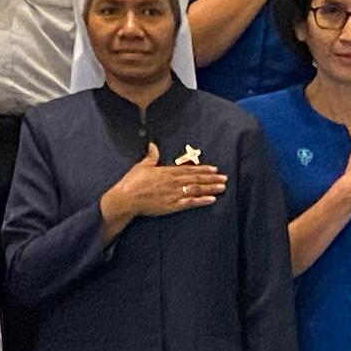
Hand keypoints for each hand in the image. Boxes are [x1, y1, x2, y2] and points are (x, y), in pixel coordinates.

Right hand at [96, 143, 228, 227]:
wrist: (126, 199)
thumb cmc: (132, 182)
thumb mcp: (141, 166)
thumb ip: (151, 156)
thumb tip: (153, 145)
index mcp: (167, 172)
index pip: (189, 169)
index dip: (203, 169)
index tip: (215, 169)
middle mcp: (173, 182)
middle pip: (196, 179)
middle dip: (211, 179)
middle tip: (224, 178)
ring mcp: (173, 194)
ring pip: (196, 190)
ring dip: (210, 188)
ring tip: (222, 187)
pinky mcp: (172, 205)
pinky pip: (190, 203)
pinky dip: (201, 201)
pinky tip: (212, 200)